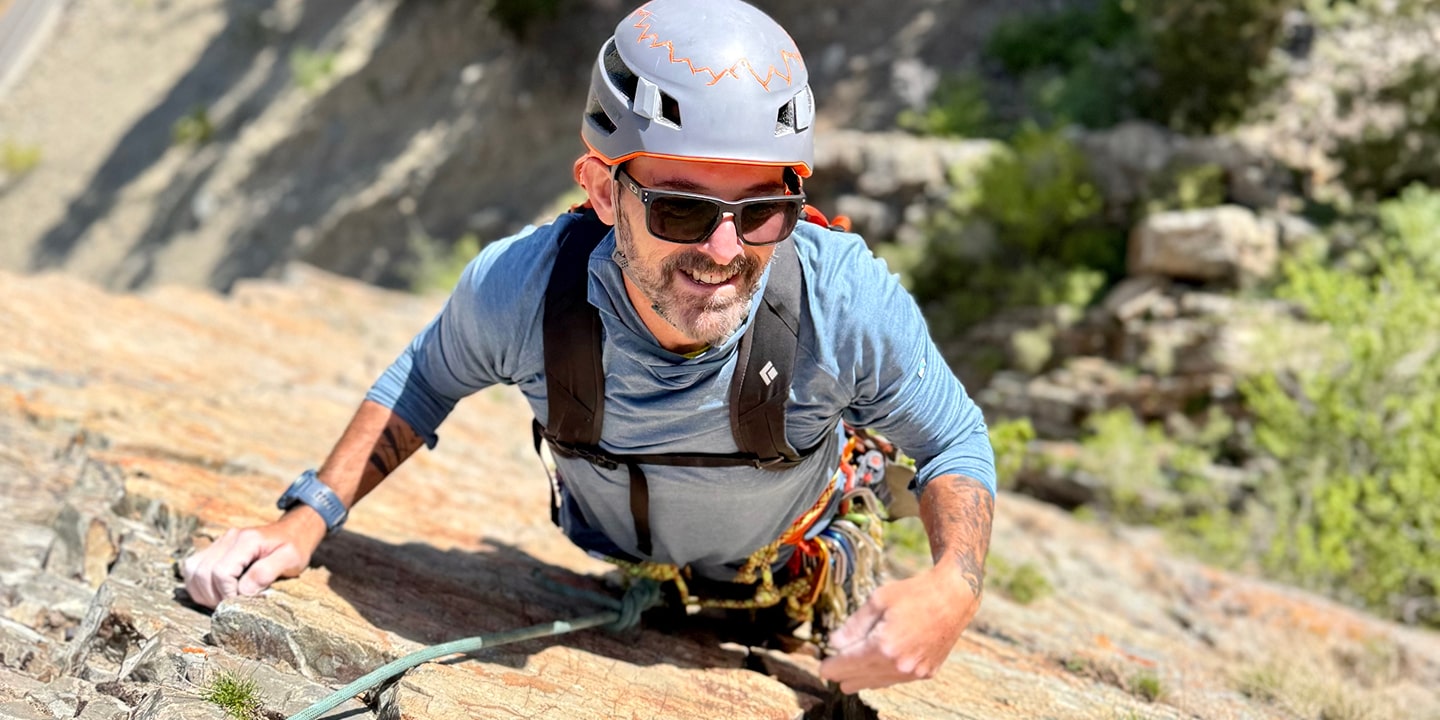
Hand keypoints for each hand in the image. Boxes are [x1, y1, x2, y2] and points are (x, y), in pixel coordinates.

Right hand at [180, 509, 326, 608]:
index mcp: (246, 540)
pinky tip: (215, 592)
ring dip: (203, 592)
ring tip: (223, 600)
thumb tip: (243, 591)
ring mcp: (219, 542)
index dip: (227, 594)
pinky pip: (192, 568)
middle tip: (232, 605)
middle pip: (203, 573)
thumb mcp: (290, 559)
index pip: (221, 573)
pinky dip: (198, 584)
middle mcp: (228, 538)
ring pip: (193, 571)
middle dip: (214, 596)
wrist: (293, 531)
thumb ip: (266, 573)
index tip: (241, 603)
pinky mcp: (215, 548)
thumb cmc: (295, 546)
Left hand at [818, 565, 979, 692]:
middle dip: (843, 674)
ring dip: (862, 676)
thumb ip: (853, 626)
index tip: (822, 666)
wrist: (953, 597)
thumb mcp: (878, 600)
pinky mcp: (926, 673)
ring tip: (851, 670)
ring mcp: (914, 672)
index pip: (846, 665)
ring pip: (876, 683)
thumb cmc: (914, 593)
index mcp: (883, 646)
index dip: (830, 667)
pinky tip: (876, 665)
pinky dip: (882, 674)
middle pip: (858, 680)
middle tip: (833, 666)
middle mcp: (898, 665)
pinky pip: (895, 680)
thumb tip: (834, 644)